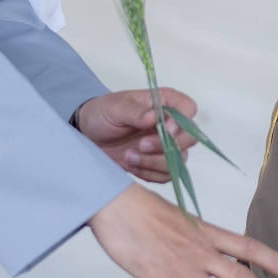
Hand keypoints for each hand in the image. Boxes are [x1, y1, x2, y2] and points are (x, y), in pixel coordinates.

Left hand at [75, 89, 197, 182]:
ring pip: (179, 160)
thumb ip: (135, 111)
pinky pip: (166, 174)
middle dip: (166, 147)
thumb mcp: (114, 107)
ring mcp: (167, 145)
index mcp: (164, 102)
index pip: (188, 109)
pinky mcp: (158, 163)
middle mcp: (170, 124)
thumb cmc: (102, 114)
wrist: (88, 136)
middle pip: (189, 138)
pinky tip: (131, 164)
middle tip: (141, 145)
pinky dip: (149, 173)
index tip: (164, 129)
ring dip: (153, 162)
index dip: (181, 121)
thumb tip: (153, 116)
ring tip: (128, 156)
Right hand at [87, 184, 277, 277]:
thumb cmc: (143, 209)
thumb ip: (197, 237)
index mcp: (207, 233)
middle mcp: (201, 251)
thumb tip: (210, 249)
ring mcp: (182, 268)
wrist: (115, 204)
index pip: (248, 247)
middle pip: (242, 277)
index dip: (273, 260)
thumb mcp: (181, 218)